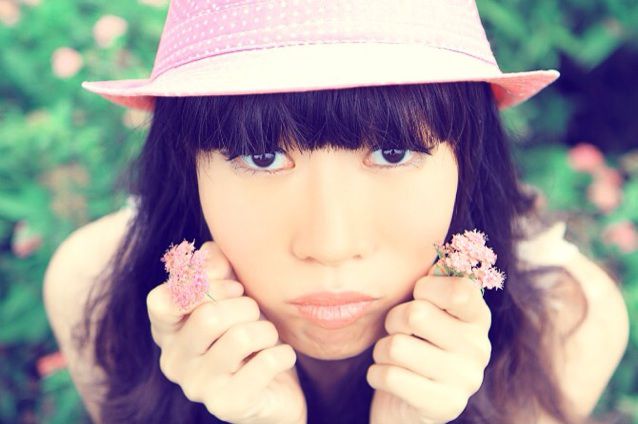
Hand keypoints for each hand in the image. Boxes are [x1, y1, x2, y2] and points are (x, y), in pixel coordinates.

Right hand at [147, 241, 306, 423]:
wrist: (274, 388)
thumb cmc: (247, 333)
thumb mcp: (230, 293)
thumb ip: (216, 266)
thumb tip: (212, 257)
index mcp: (168, 330)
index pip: (161, 300)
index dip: (203, 284)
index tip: (233, 287)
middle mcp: (174, 361)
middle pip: (209, 316)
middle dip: (246, 306)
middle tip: (256, 313)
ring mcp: (198, 387)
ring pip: (241, 337)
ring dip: (267, 330)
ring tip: (268, 337)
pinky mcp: (228, 405)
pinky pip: (267, 362)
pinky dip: (284, 353)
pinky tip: (281, 358)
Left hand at [366, 262, 491, 423]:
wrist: (407, 405)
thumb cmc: (414, 344)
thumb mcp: (426, 309)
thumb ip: (434, 282)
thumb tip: (442, 255)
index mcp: (478, 318)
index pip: (458, 288)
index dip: (425, 288)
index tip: (418, 298)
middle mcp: (479, 348)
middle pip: (415, 314)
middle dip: (393, 321)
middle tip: (398, 332)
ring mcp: (465, 380)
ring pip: (396, 347)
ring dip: (382, 351)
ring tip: (392, 357)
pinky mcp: (445, 406)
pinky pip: (389, 376)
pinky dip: (376, 375)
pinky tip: (388, 379)